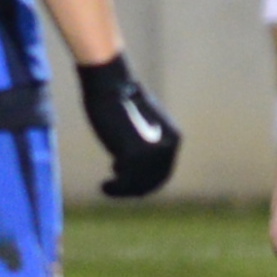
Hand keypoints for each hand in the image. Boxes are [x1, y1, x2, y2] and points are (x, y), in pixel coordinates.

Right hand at [74, 52, 179, 201]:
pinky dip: (114, 189)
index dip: (147, 181)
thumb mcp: (140, 123)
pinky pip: (124, 183)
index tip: (130, 183)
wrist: (110, 85)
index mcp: (173, 138)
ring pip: (139, 185)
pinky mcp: (133, 154)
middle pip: (153, 181)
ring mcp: (151, 152)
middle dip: (135, 187)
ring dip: (123, 191)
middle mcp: (167, 147)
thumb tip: (136, 166)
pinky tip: (104, 187)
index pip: (163, 170)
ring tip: (107, 187)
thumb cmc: (119, 99)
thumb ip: (144, 142)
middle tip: (117, 187)